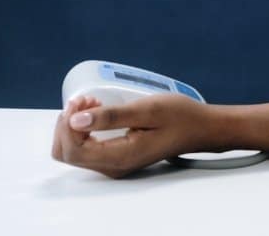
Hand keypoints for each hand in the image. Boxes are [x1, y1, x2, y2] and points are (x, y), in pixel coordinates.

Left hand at [51, 93, 221, 177]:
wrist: (201, 128)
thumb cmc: (180, 116)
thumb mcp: (147, 110)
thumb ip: (111, 117)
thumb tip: (75, 120)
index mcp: (119, 157)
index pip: (72, 150)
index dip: (68, 124)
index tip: (84, 101)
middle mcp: (112, 167)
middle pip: (66, 153)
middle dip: (68, 124)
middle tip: (87, 101)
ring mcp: (113, 165)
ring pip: (73, 151)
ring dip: (75, 125)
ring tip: (93, 103)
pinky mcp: (116, 158)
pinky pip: (85, 148)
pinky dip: (83, 129)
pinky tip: (97, 112)